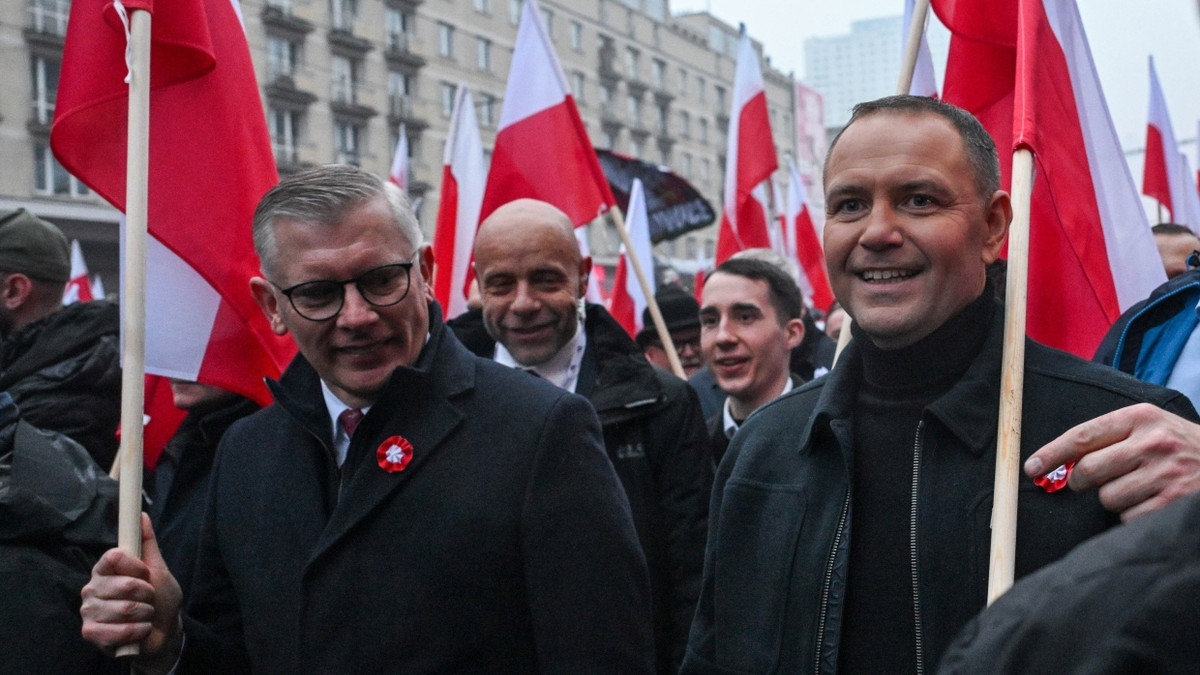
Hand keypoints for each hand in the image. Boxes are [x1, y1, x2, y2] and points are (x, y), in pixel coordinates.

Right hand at [80, 513, 182, 672]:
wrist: (163, 631)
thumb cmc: (159, 598)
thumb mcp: (158, 568)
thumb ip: (147, 542)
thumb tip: (141, 515)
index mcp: (105, 569)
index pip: (114, 557)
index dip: (136, 567)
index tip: (146, 574)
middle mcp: (91, 588)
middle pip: (124, 585)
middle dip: (147, 594)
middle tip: (148, 598)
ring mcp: (89, 611)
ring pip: (125, 609)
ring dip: (145, 614)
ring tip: (144, 615)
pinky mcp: (90, 633)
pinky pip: (118, 631)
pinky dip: (137, 631)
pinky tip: (138, 630)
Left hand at [1026, 403, 1199, 520]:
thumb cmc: (1180, 446)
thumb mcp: (1150, 427)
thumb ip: (1110, 438)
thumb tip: (1062, 462)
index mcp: (1140, 418)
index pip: (1082, 436)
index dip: (1051, 454)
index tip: (1032, 468)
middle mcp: (1153, 442)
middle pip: (1088, 470)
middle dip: (1081, 481)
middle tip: (1092, 481)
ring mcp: (1166, 473)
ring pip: (1107, 497)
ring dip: (1114, 499)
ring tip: (1140, 488)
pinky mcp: (1174, 501)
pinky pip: (1129, 518)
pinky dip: (1134, 515)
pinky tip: (1153, 502)